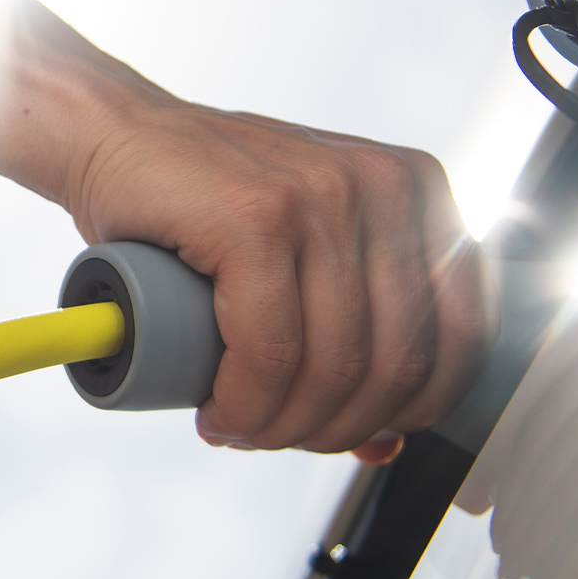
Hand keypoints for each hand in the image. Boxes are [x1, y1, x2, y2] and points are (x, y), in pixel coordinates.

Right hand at [62, 98, 489, 454]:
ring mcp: (320, 196)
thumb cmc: (206, 200)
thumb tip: (386, 442)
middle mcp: (383, 186)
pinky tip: (218, 413)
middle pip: (396, 361)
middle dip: (335, 429)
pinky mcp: (255, 217)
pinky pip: (268, 349)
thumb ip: (356, 331)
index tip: (352, 430)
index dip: (411, 409)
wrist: (114, 136)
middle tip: (277, 437)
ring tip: (240, 429)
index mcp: (419, 191)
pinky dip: (243, 403)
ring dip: (282, 427)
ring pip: (333, 365)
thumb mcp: (303, 257)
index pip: (463, 336)